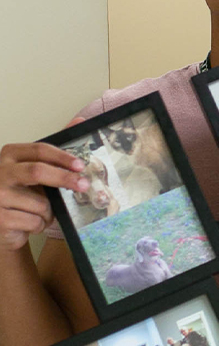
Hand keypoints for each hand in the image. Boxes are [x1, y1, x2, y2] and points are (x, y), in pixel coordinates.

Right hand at [0, 122, 88, 250]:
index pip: (40, 150)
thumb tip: (80, 121)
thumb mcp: (34, 168)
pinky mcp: (0, 219)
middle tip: (84, 185)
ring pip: (41, 203)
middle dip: (64, 179)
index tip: (80, 165)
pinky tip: (28, 223)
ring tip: (39, 212)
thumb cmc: (20, 192)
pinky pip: (35, 221)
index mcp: (10, 155)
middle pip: (38, 171)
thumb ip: (55, 149)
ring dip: (49, 212)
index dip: (63, 157)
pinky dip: (40, 224)